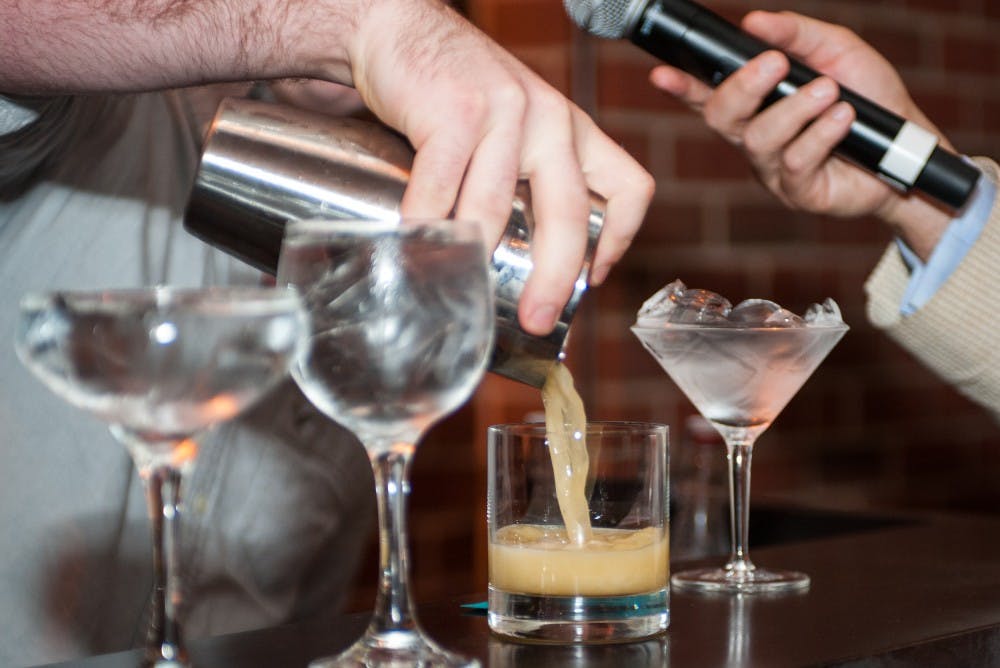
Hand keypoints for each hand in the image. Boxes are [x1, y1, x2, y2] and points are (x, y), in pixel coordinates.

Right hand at [340, 0, 653, 334]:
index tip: (596, 279)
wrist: (403, 29)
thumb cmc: (457, 92)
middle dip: (556, 277)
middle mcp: (551, 119)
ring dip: (477, 256)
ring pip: (497, 206)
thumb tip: (521, 258)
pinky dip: (426, 223)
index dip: (620, 241)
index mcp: (573, 129)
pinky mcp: (456, 110)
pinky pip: (442, 185)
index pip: (629, 187)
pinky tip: (417, 243)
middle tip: (536, 318)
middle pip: (571, 213)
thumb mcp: (515, 127)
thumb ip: (527, 177)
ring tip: (461, 289)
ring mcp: (505, 112)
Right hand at [648, 10, 951, 257]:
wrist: (910, 147)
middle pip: (721, 117)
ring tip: (830, 92)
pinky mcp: (798, 191)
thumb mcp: (837, 51)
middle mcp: (756, 137)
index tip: (663, 73)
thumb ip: (797, 35)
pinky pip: (793, 162)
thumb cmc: (869, 100)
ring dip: (795, 109)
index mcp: (757, 105)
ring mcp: (773, 168)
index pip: (709, 94)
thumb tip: (756, 22)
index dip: (682, 86)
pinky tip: (844, 119)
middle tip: (775, 65)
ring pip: (758, 139)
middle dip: (743, 88)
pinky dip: (821, 133)